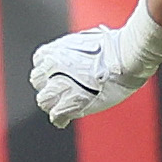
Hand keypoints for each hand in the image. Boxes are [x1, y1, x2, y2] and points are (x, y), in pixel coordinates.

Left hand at [31, 24, 155, 127]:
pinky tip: (64, 120)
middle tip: (61, 91)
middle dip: (48, 86)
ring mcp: (59, 85)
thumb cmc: (113, 46)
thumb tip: (80, 52)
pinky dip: (60, 119)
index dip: (49, 71)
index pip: (40, 63)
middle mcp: (50, 67)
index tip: (57, 75)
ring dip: (52, 104)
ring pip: (44, 100)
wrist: (124, 56)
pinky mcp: (70, 102)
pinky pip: (57, 115)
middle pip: (37, 81)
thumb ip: (76, 50)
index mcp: (53, 51)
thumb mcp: (85, 41)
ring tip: (62, 107)